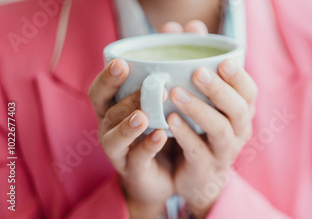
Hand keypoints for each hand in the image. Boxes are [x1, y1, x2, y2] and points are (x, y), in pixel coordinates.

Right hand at [88, 58, 171, 217]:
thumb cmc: (163, 128)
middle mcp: (110, 128)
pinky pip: (137, 159)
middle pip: (108, 111)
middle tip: (151, 86)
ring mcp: (119, 151)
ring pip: (115, 137)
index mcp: (113, 108)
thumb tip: (193, 28)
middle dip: (127, 98)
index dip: (107, 77)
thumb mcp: (164, 101)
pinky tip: (161, 136)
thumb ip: (174, 68)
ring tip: (144, 115)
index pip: (101, 91)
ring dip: (129, 125)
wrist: (167, 176)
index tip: (122, 63)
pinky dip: (147, 147)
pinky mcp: (133, 171)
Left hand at [166, 60, 257, 216]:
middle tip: (197, 72)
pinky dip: (186, 134)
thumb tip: (190, 27)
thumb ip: (196, 62)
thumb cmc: (200, 127)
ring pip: (220, 130)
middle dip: (220, 90)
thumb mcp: (202, 98)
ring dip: (199, 110)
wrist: (196, 174)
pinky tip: (171, 120)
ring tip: (176, 93)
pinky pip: (198, 151)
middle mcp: (239, 131)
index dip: (239, 77)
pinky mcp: (206, 168)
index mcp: (242, 111)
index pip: (250, 92)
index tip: (224, 61)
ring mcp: (225, 151)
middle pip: (238, 109)